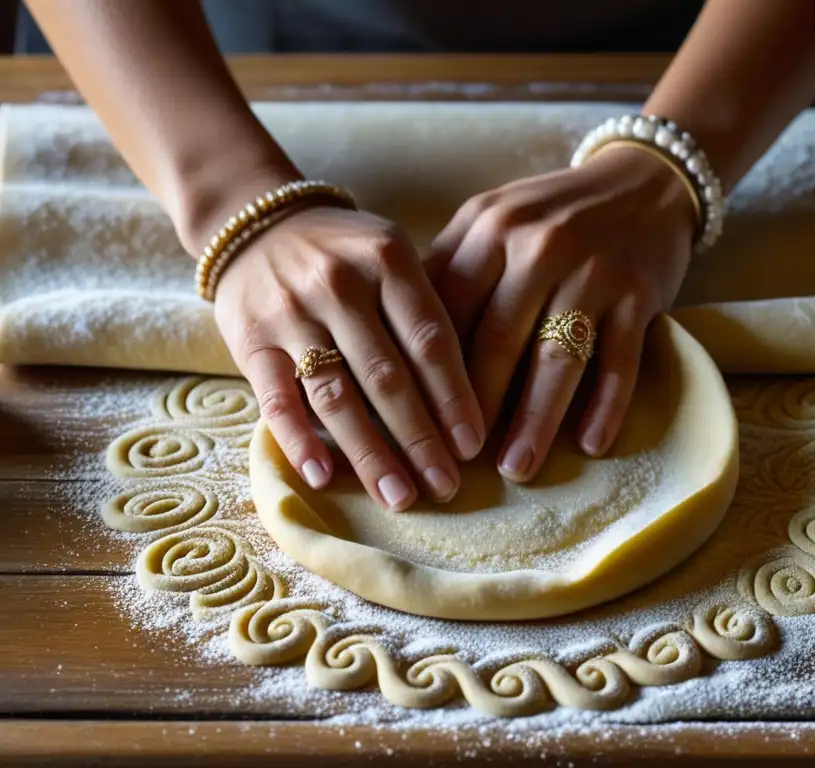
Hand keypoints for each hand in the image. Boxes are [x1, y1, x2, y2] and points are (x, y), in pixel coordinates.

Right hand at [214, 205, 485, 509]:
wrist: (257, 226)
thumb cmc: (347, 257)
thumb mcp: (394, 259)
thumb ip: (427, 312)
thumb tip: (473, 396)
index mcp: (388, 261)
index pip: (431, 341)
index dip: (454, 398)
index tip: (472, 446)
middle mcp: (340, 285)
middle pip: (388, 377)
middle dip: (421, 439)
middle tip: (446, 487)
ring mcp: (291, 313)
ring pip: (337, 395)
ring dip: (370, 452)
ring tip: (398, 496)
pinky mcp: (250, 341)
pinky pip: (276, 399)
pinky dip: (299, 441)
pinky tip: (323, 478)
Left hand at [429, 145, 697, 481]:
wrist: (643, 182)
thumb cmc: (551, 214)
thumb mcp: (492, 220)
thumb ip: (449, 268)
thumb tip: (395, 341)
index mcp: (489, 228)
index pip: (448, 311)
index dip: (428, 374)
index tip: (414, 425)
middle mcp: (539, 246)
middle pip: (497, 341)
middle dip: (474, 409)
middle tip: (457, 463)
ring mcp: (594, 270)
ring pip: (556, 359)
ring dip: (535, 421)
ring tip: (516, 468)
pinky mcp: (639, 294)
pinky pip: (619, 361)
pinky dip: (605, 405)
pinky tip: (590, 444)